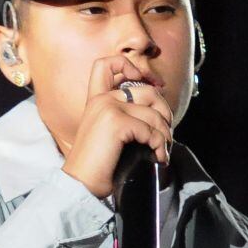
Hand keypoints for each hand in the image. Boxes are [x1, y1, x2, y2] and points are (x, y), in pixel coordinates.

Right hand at [60, 54, 175, 196]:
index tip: (143, 84)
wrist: (81, 184)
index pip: (107, 64)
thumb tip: (158, 113)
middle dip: (164, 111)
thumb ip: (124, 116)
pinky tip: (158, 157)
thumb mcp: (107, 133)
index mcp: (96, 100)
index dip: (130, 66)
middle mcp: (102, 100)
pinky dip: (159, 145)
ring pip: (154, 113)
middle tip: (166, 131)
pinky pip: (151, 130)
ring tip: (163, 149)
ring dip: (165, 134)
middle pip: (147, 90)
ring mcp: (108, 108)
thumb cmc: (96, 165)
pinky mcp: (116, 123)